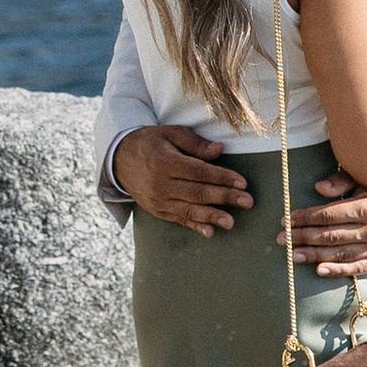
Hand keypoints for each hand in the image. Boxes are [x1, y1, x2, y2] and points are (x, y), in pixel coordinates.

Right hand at [113, 123, 246, 237]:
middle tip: (248, 202)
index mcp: (166, 162)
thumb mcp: (170, 134)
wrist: (119, 159)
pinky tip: (209, 232)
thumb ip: (195, 143)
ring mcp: (159, 200)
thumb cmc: (150, 142)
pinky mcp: (157, 211)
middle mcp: (161, 184)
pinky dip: (194, 226)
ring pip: (190, 210)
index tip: (243, 182)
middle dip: (225, 197)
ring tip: (232, 222)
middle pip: (198, 192)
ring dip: (213, 216)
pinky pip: (179, 220)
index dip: (222, 177)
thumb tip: (219, 150)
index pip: (199, 172)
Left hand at [285, 173, 366, 272]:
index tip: (287, 220)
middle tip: (281, 239)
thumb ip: (342, 181)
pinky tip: (319, 269)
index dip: (306, 218)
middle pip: (331, 236)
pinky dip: (338, 270)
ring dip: (314, 255)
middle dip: (303, 237)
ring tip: (293, 255)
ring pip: (341, 254)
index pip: (329, 215)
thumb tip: (318, 189)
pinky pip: (358, 267)